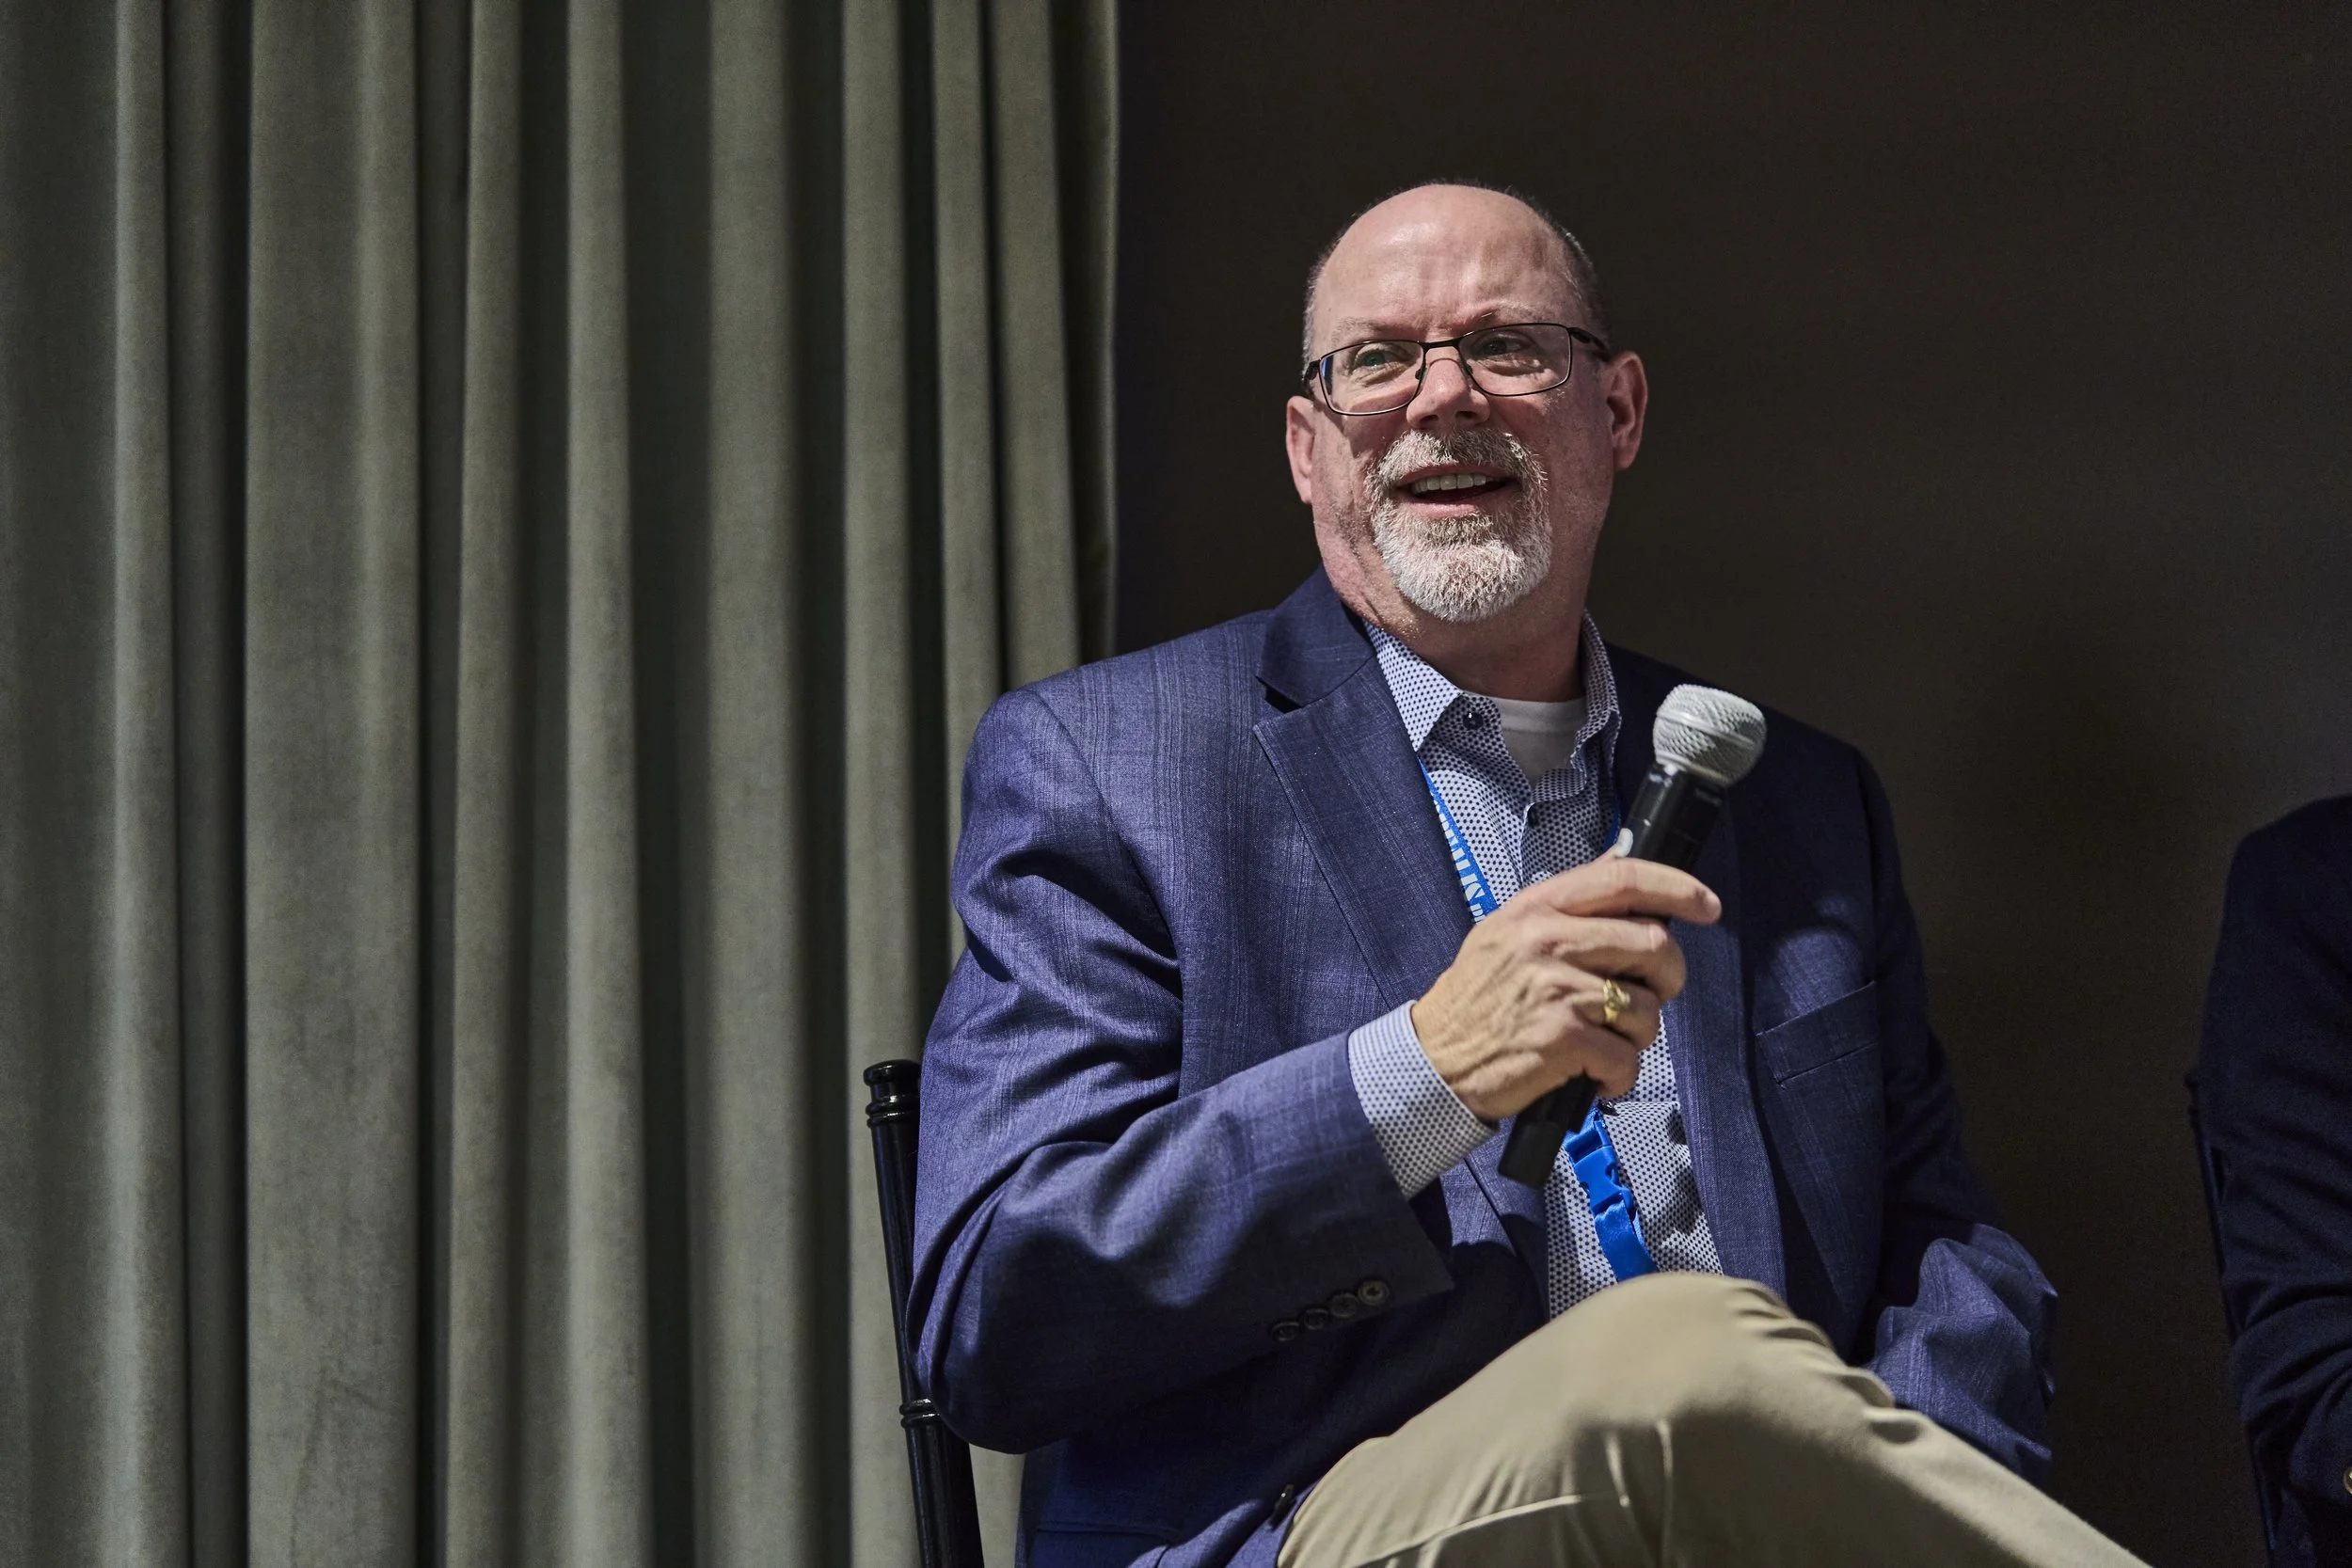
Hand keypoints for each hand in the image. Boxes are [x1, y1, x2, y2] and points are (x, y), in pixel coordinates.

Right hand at [1409, 856, 1720, 1121]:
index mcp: (1537, 908)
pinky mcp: (1561, 1037)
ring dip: (1636, 1036)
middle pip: (1652, 942)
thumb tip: (1619, 863)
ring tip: (1601, 1041)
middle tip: (1650, 995)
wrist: (1434, 1059)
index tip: (1706, 905)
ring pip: (1646, 1008)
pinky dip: (1617, 1075)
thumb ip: (1566, 903)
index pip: (1623, 878)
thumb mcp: (1508, 931)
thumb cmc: (1476, 1001)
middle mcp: (1546, 940)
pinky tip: (1592, 1072)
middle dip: (1667, 977)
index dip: (1677, 888)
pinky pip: (1626, 1057)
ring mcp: (1555, 988)